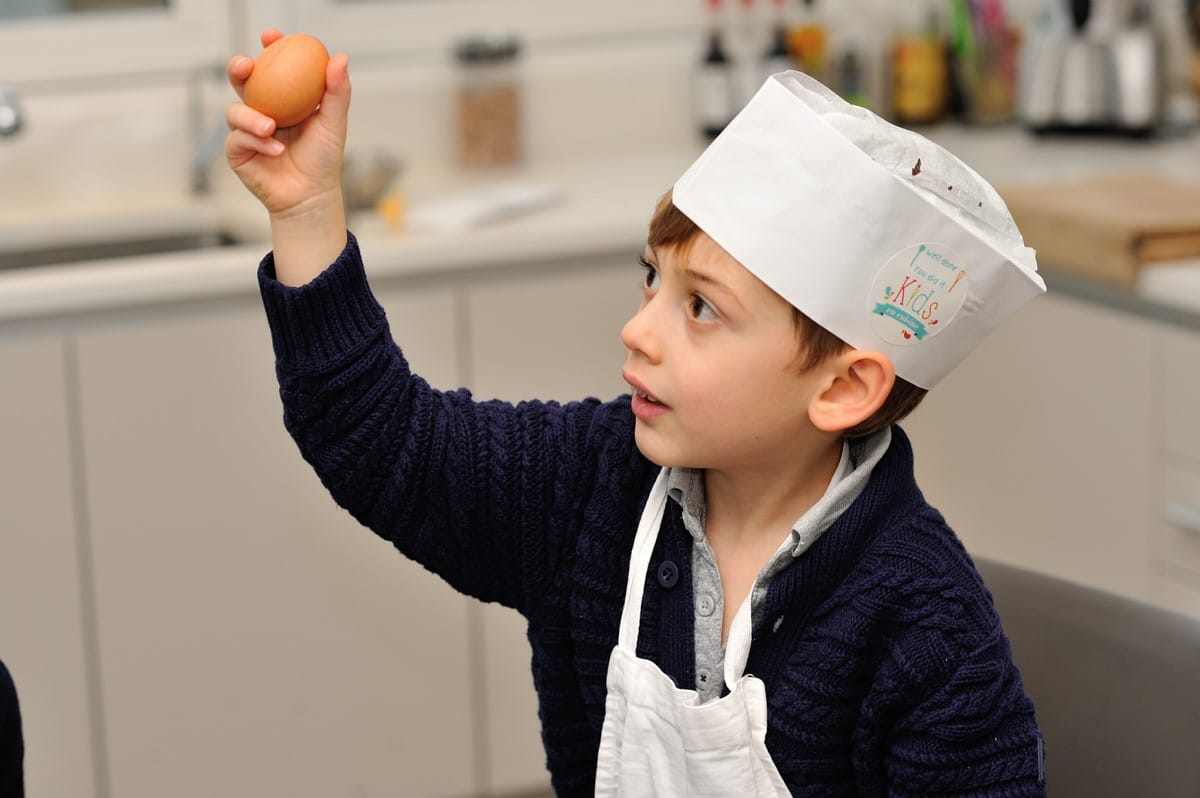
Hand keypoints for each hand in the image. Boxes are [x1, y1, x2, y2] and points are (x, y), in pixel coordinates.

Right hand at [225, 29, 350, 220]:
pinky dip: (256, 142)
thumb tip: (340, 58)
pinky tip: (276, 150)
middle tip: (245, 66)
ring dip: (250, 116)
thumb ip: (336, 92)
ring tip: (271, 127)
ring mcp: (247, 131)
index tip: (272, 37)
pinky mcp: (238, 152)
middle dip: (238, 68)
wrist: (312, 196)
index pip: (272, 67)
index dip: (269, 48)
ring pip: (235, 111)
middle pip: (242, 81)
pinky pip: (237, 138)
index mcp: (284, 98)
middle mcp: (262, 110)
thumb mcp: (333, 123)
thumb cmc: (323, 160)